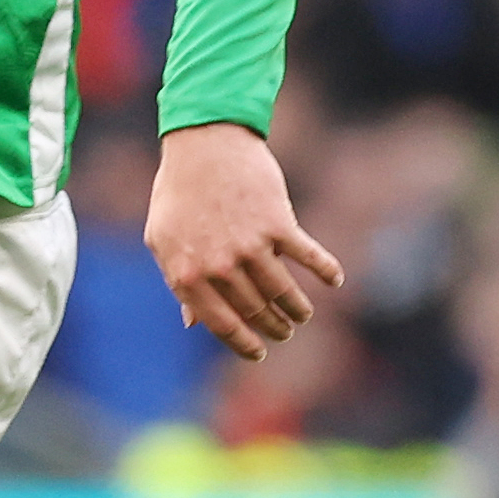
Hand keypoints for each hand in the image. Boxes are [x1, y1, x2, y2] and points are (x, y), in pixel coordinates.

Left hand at [145, 121, 344, 361]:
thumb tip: (191, 322)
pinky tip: (335, 280)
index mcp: (186, 274)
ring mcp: (249, 246)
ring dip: (297, 309)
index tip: (258, 353)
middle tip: (284, 331)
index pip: (221, 324)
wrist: (204, 144)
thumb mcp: (163, 240)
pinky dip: (326, 271)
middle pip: (255, 310)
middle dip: (273, 326)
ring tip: (302, 315)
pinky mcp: (277, 224)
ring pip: (282, 293)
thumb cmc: (178, 192)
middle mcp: (218, 266)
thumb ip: (179, 281)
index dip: (242, 343)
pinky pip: (309, 257)